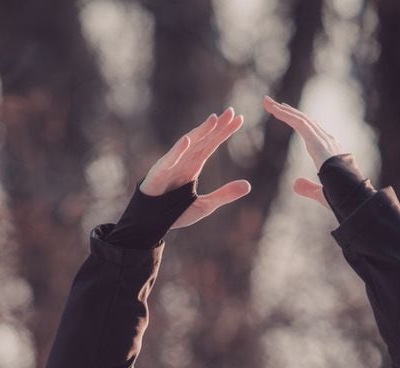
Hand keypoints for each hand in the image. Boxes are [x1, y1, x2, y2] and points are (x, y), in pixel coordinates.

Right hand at [140, 107, 250, 228]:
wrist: (151, 223)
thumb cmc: (175, 213)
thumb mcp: (206, 205)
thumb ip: (225, 195)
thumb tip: (248, 185)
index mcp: (194, 166)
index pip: (212, 144)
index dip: (224, 131)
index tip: (239, 119)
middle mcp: (183, 161)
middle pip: (204, 140)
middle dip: (217, 126)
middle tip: (232, 112)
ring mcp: (171, 165)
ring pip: (189, 145)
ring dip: (201, 132)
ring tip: (214, 120)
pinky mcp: (159, 174)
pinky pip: (170, 161)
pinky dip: (178, 151)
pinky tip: (188, 140)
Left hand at [263, 95, 358, 209]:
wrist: (352, 194)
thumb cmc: (342, 197)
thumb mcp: (321, 194)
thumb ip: (308, 188)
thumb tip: (295, 184)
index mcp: (329, 151)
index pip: (311, 131)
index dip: (297, 122)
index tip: (285, 115)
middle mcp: (327, 141)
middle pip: (304, 120)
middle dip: (288, 111)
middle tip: (271, 104)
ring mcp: (323, 139)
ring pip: (301, 119)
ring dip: (283, 110)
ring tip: (268, 103)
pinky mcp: (317, 141)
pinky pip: (299, 124)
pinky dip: (286, 116)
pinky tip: (275, 110)